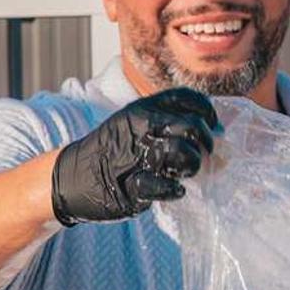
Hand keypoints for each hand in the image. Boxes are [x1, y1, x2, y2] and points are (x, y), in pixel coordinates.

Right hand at [50, 87, 220, 224]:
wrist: (71, 179)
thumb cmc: (110, 152)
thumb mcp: (130, 126)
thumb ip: (166, 127)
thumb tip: (217, 140)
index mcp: (141, 110)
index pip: (185, 98)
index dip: (206, 110)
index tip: (212, 123)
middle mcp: (140, 128)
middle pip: (191, 127)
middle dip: (206, 143)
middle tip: (205, 155)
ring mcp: (136, 156)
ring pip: (183, 153)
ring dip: (193, 165)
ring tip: (187, 172)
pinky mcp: (132, 186)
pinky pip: (166, 186)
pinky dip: (175, 189)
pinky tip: (175, 190)